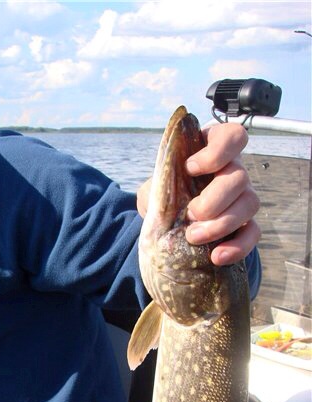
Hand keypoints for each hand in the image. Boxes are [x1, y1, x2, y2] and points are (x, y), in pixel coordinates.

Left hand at [136, 122, 259, 266]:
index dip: (217, 151)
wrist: (166, 225)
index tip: (190, 167)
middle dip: (214, 199)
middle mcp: (232, 171)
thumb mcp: (155, 187)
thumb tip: (160, 196)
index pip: (232, 136)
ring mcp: (242, 197)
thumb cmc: (163, 196)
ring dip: (221, 224)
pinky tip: (216, 257)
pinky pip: (253, 233)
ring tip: (193, 237)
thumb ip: (158, 185)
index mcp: (212, 152)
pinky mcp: (245, 224)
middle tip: (190, 214)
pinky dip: (237, 247)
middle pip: (240, 177)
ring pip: (250, 203)